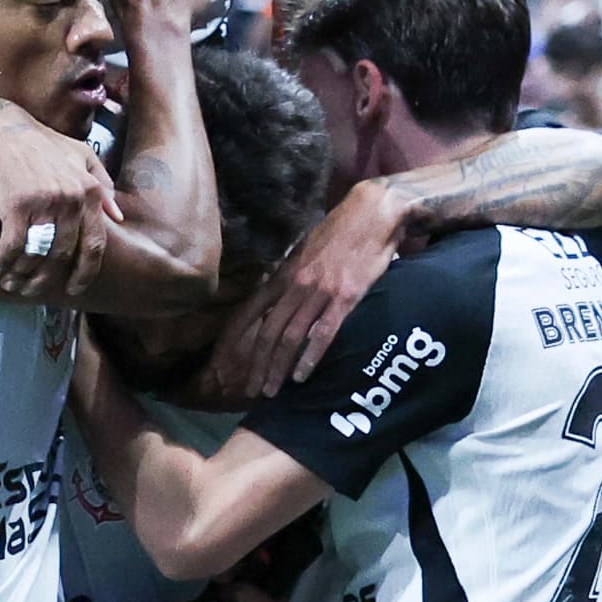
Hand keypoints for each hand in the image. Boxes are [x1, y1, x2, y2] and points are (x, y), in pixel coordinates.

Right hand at [0, 109, 114, 297]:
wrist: (2, 128)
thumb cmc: (41, 144)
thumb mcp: (81, 156)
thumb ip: (102, 185)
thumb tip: (118, 217)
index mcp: (89, 191)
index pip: (94, 245)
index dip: (84, 273)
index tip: (74, 289)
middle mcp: (70, 199)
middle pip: (63, 257)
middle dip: (46, 281)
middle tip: (33, 290)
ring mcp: (43, 203)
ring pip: (37, 256)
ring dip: (23, 276)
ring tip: (12, 282)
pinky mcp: (15, 205)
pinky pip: (13, 247)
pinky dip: (4, 262)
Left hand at [218, 177, 418, 397]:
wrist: (373, 211)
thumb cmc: (341, 229)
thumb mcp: (305, 249)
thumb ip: (291, 274)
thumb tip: (278, 292)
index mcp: (283, 274)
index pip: (250, 311)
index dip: (235, 340)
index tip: (227, 363)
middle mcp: (296, 284)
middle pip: (267, 333)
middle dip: (256, 365)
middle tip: (250, 390)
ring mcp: (319, 291)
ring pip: (290, 337)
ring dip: (278, 368)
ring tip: (272, 391)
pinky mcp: (345, 297)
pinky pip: (323, 333)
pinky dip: (310, 358)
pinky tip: (302, 376)